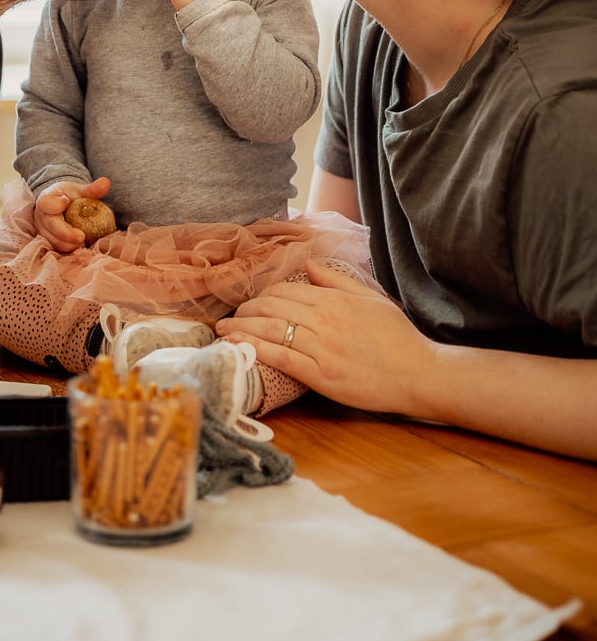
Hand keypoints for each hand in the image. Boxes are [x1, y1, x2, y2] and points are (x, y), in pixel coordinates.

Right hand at [33, 176, 111, 251]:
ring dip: (69, 245)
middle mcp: (41, 217)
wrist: (58, 207)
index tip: (66, 202)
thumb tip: (106, 182)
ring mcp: (43, 232)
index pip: (46, 203)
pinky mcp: (48, 243)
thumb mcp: (78, 190)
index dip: (55, 205)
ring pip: (54, 242)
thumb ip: (92, 189)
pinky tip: (81, 248)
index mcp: (46, 200)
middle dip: (66, 234)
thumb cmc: (67, 197)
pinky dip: (69, 251)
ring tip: (83, 242)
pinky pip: (57, 250)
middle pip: (51, 226)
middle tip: (82, 236)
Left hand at [216, 259, 434, 414]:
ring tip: (222, 330)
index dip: (262, 295)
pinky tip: (237, 346)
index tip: (251, 302)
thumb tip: (308, 265)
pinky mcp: (321, 375)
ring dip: (240, 328)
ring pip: (270, 330)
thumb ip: (337, 279)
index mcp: (335, 300)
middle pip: (271, 308)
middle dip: (245, 310)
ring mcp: (322, 348)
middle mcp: (324, 320)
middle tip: (229, 316)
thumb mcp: (371, 298)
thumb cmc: (397, 338)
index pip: (286, 290)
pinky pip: (281, 358)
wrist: (418, 373)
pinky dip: (255, 349)